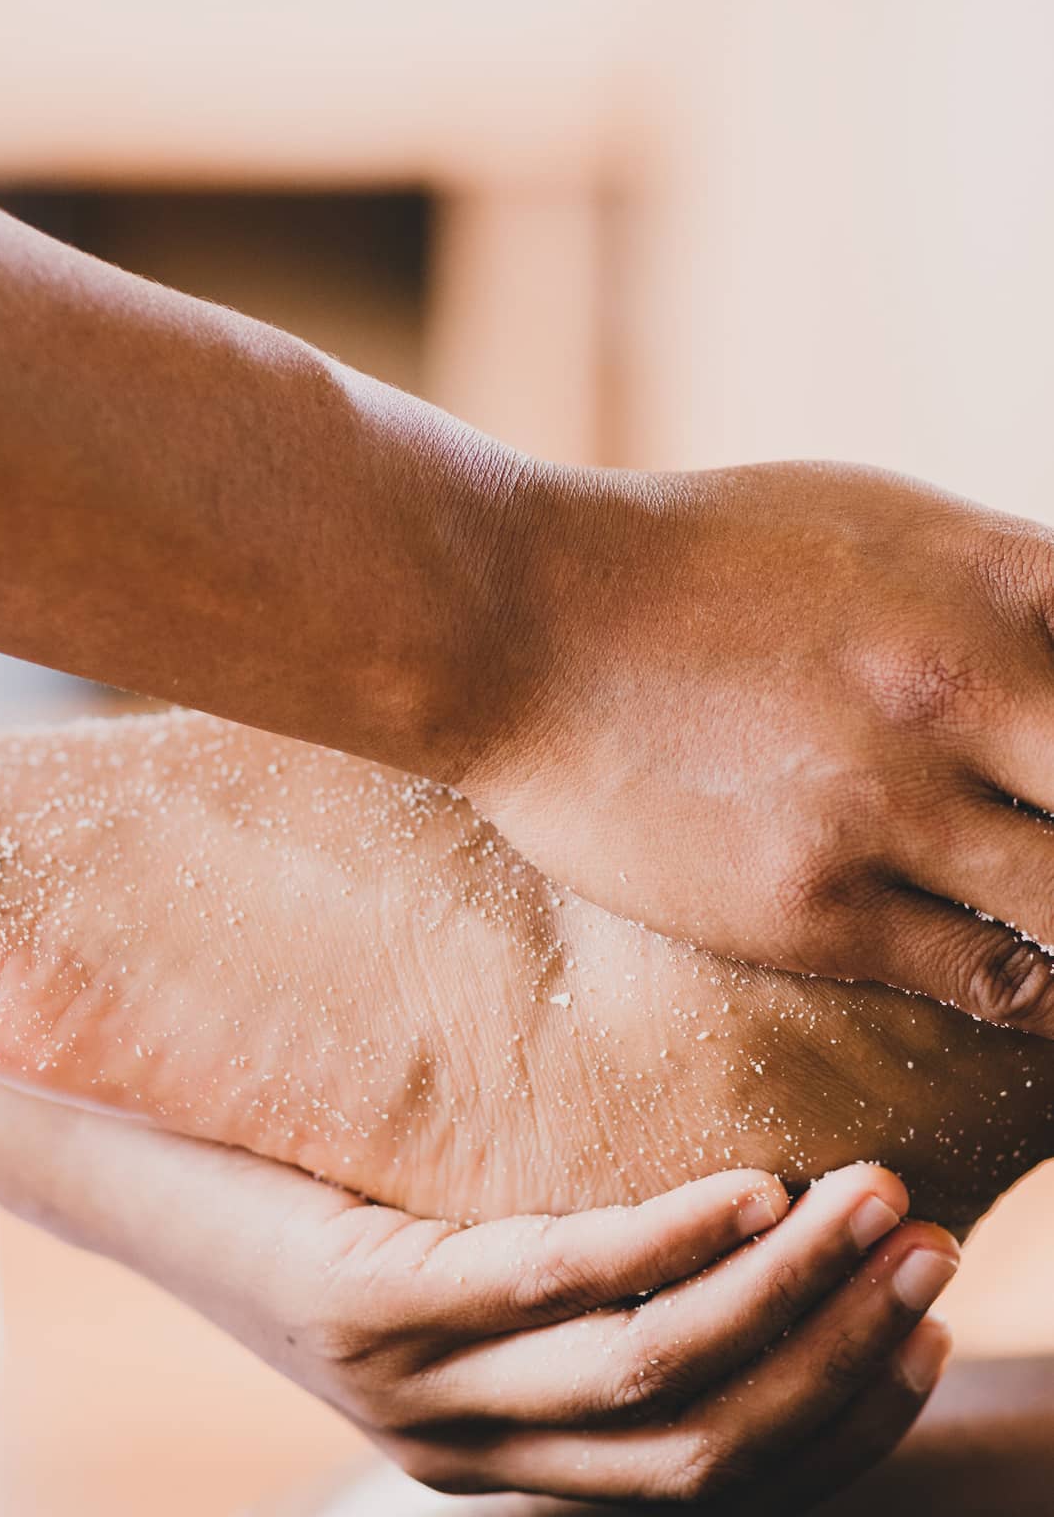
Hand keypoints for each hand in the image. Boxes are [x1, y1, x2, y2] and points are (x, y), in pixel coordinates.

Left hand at [40, 1129, 954, 1512]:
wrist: (144, 1194)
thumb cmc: (318, 1219)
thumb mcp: (457, 1283)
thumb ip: (568, 1300)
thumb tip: (730, 1243)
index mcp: (506, 1467)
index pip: (714, 1482)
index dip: (836, 1417)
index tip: (923, 1326)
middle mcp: (472, 1453)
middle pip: (706, 1437)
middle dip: (837, 1351)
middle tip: (926, 1247)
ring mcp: (419, 1386)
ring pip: (649, 1372)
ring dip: (782, 1292)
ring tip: (868, 1200)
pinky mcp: (373, 1301)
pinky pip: (549, 1284)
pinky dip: (665, 1241)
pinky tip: (744, 1187)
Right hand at [475, 458, 1053, 1033]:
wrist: (516, 623)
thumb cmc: (690, 561)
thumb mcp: (871, 520)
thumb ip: (1004, 584)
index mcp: (994, 578)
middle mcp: (961, 685)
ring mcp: (886, 801)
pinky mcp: (811, 904)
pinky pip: (996, 979)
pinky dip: (1043, 996)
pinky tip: (1037, 986)